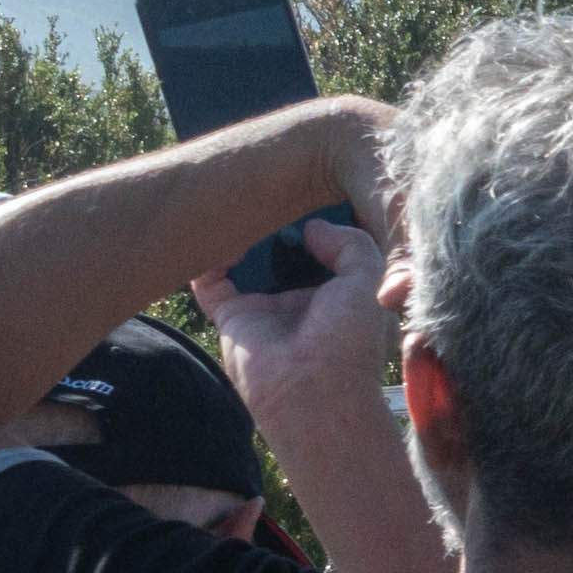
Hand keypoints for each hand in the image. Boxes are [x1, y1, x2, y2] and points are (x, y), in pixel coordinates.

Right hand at [202, 122, 396, 399]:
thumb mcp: (367, 278)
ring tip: (237, 192)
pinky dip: (205, 256)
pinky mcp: (231, 316)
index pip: (327, 249)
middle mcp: (299, 299)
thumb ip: (349, 243)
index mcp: (337, 294)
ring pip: (244, 261)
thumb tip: (312, 227)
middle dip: (276, 222)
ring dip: (239, 233)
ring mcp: (263, 308)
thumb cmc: (347, 340)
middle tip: (270, 182)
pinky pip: (209, 281)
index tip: (314, 184)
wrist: (310, 391)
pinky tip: (212, 225)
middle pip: (283, 251)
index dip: (321, 220)